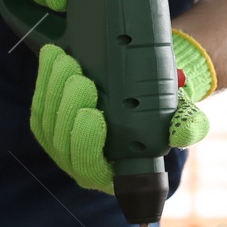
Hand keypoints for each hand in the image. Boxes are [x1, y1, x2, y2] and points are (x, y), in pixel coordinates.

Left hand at [30, 32, 217, 193]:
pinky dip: (44, 77)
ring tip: (67, 62)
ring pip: (47, 118)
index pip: (89, 167)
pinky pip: (40, 100)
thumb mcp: (181, 117)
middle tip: (82, 80)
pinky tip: (54, 56)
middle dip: (66, 108)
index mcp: (111, 170)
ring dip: (52, 89)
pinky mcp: (51, 115)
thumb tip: (181, 136)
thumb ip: (186, 128)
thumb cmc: (164, 110)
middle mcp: (82, 159)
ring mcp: (63, 138)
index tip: (94, 114)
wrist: (149, 84)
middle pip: (61, 141)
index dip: (84, 144)